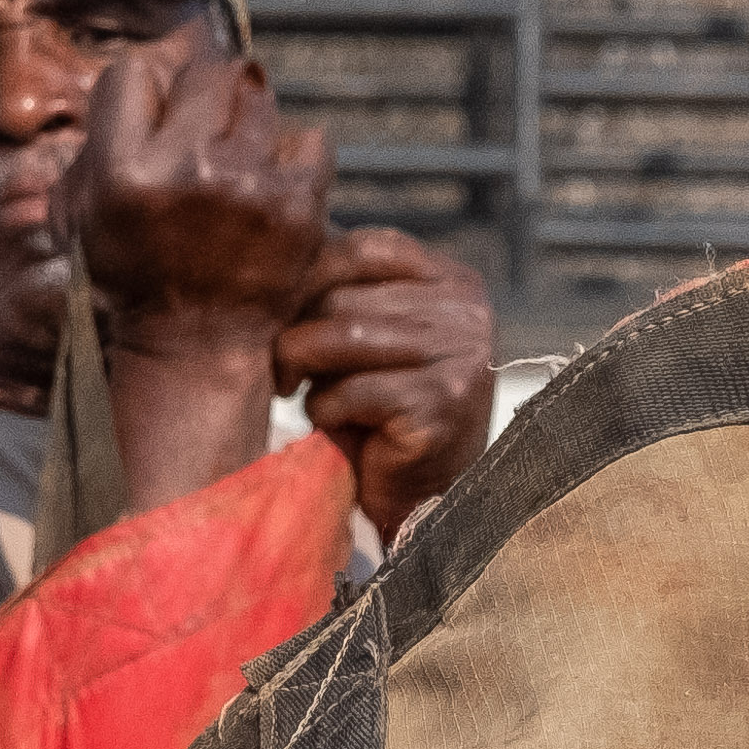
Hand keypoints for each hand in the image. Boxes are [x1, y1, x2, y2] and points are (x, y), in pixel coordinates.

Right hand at [68, 39, 332, 351]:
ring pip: (258, 95)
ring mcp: (249, 186)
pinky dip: (296, 156)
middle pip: (205, 72)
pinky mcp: (299, 204)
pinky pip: (310, 138)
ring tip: (239, 160)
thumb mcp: (79, 219)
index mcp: (124, 173)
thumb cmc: (134, 278)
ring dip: (248, 121)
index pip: (132, 74)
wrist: (195, 345)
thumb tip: (133, 88)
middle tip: (203, 134)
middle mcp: (187, 171)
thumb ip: (93, 147)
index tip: (152, 125)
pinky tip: (274, 184)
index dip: (142, 97)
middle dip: (202, 98)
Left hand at [277, 223, 496, 533]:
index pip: (368, 248)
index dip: (313, 276)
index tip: (286, 315)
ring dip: (306, 369)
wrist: (427, 500)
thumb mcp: (373, 336)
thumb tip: (280, 252)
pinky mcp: (442, 403)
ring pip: (343, 337)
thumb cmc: (384, 414)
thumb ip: (348, 292)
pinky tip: (338, 427)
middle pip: (347, 296)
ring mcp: (461, 356)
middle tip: (287, 371)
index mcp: (456, 283)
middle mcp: (468, 312)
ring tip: (301, 392)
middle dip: (301, 333)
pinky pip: (352, 390)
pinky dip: (327, 410)